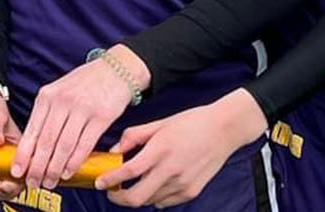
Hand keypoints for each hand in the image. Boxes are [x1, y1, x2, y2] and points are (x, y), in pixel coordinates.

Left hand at [14, 45, 145, 190]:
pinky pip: (84, 144)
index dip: (23, 154)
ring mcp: (82, 109)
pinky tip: (69, 172)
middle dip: (37, 167)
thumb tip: (34, 144)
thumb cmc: (86, 83)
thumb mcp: (60, 90)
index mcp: (47, 96)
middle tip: (32, 183)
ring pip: (63, 146)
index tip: (17, 171)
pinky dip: (74, 162)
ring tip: (50, 182)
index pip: (31, 130)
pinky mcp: (101, 117)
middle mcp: (62, 102)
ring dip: (55, 169)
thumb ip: (47, 113)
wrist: (117, 69)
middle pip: (46, 141)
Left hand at [97, 90, 266, 208]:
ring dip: (137, 196)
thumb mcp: (159, 123)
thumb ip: (134, 136)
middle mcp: (171, 169)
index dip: (110, 180)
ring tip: (133, 184)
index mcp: (161, 149)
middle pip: (137, 197)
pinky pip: (164, 202)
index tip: (100, 183)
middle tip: (112, 191)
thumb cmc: (192, 123)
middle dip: (118, 198)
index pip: (129, 171)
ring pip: (149, 201)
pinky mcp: (191, 191)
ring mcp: (183, 183)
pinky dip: (154, 197)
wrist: (224, 129)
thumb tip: (115, 150)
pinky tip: (154, 184)